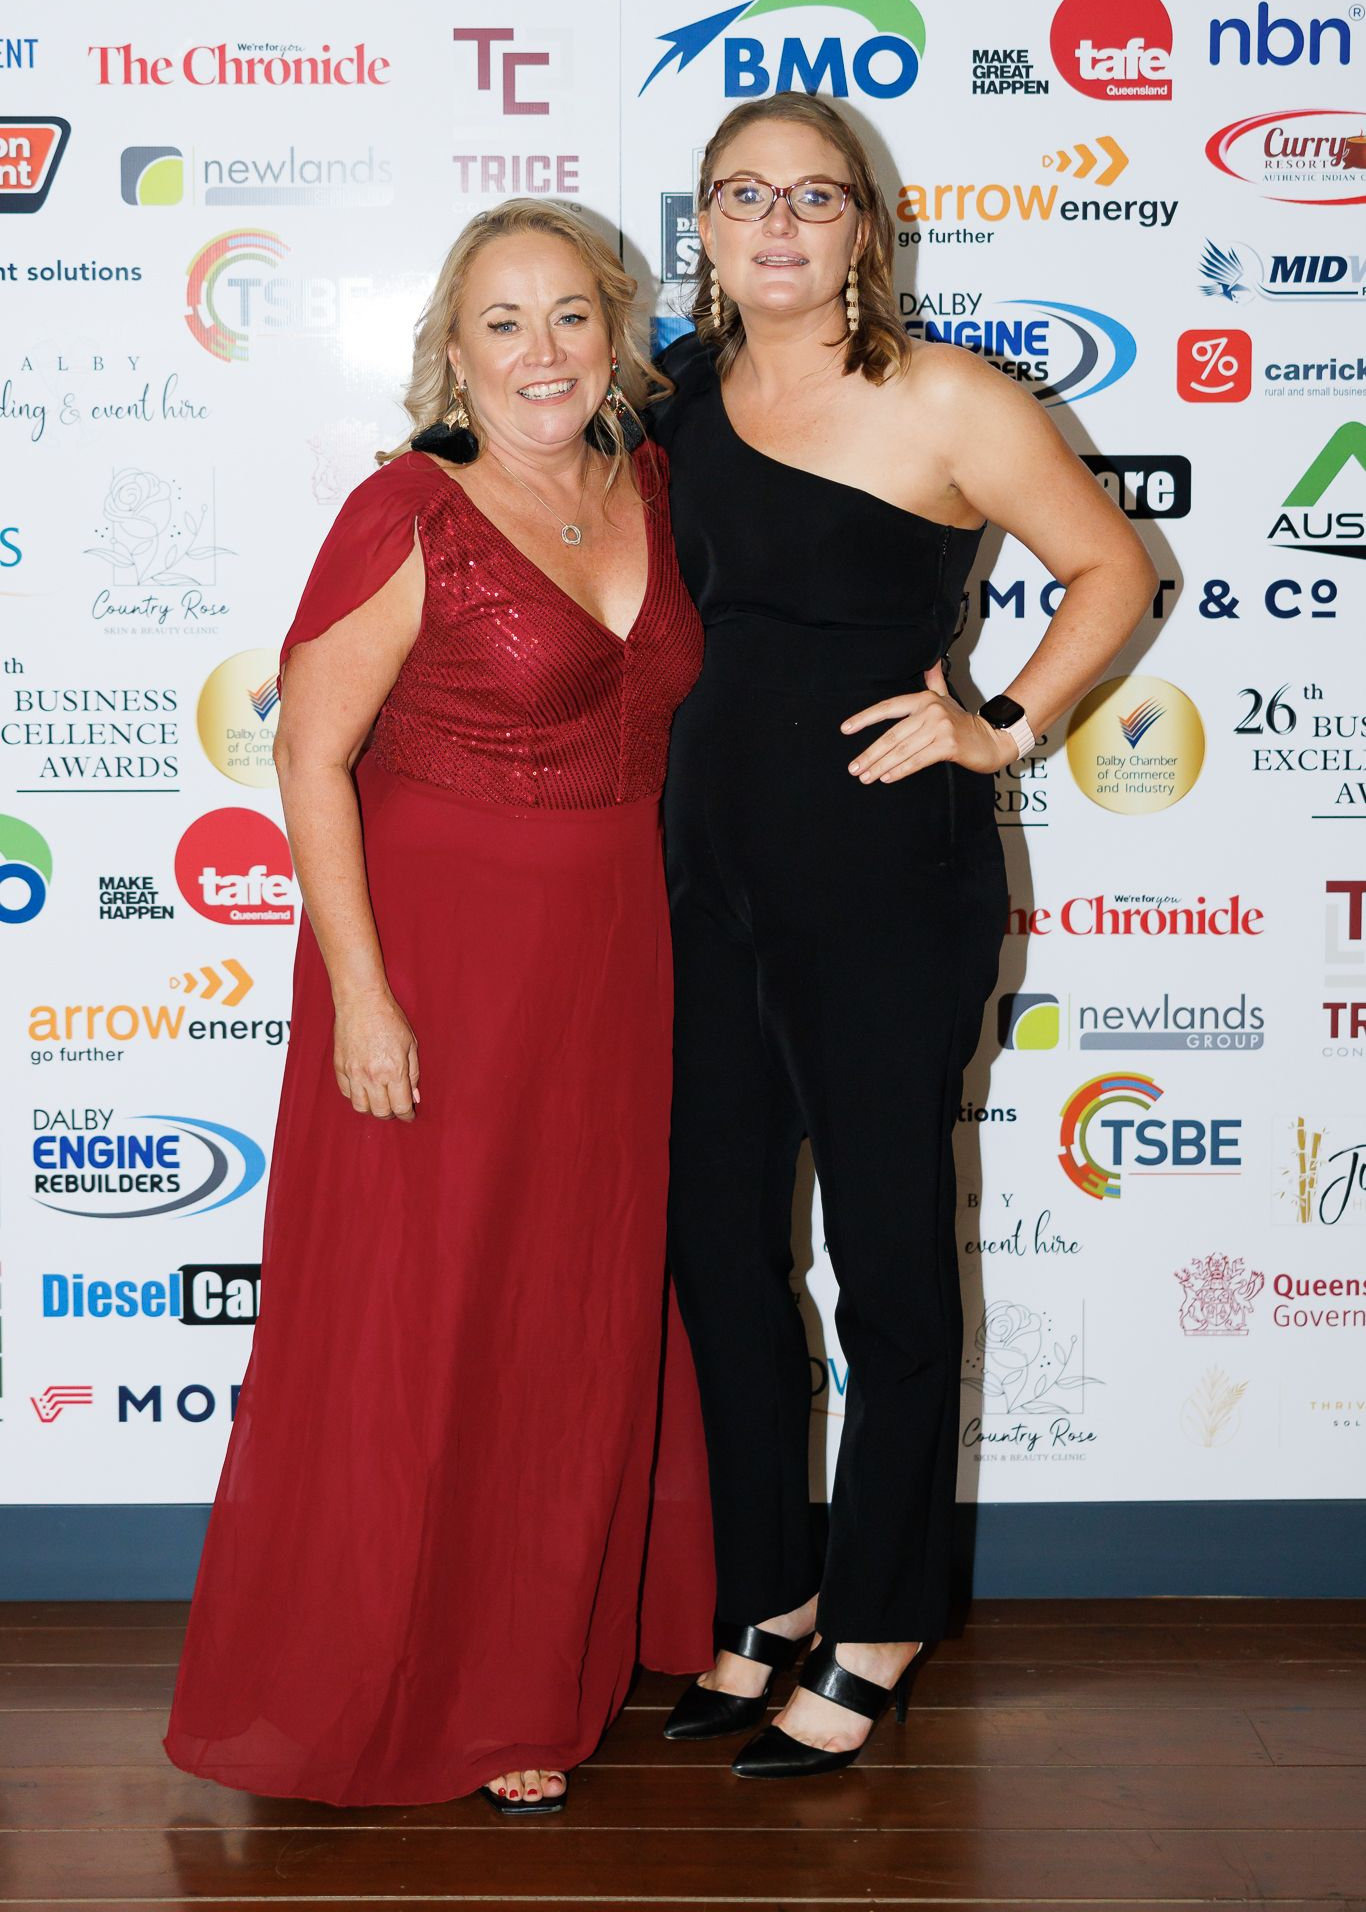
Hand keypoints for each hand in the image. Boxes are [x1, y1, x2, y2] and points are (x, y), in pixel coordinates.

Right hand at [332, 989, 420, 1120]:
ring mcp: (354, 1073)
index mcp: (394, 1071)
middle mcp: (373, 1076)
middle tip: (396, 1108)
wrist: (362, 1002)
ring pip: (361, 1107)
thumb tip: (415, 1096)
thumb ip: (414, 1074)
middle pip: (381, 1111)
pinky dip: (356, 1096)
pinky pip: (347, 1093)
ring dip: (373, 1108)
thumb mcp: (411, 1044)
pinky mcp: (340, 1067)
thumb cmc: (389, 1019)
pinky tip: (365, 1089)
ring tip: (380, 1101)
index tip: (409, 1115)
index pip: (401, 1106)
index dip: (407, 1115)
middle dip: (391, 1114)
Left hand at [841, 660, 1014, 783]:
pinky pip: (917, 760)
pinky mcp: (948, 745)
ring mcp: (940, 727)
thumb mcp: (946, 697)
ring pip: (902, 750)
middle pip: (891, 735)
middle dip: (869, 754)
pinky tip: (886, 778)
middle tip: (854, 768)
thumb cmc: (963, 722)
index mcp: (924, 699)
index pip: (888, 707)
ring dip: (880, 766)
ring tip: (865, 777)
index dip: (864, 718)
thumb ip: (934, 680)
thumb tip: (930, 660)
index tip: (845, 729)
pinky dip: (900, 771)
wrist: (992, 739)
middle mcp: (930, 710)